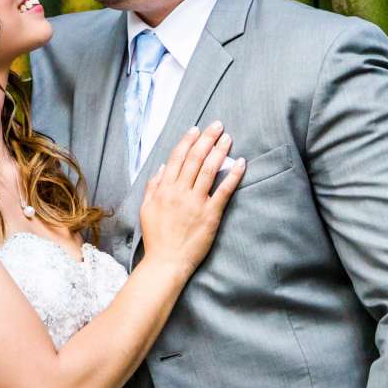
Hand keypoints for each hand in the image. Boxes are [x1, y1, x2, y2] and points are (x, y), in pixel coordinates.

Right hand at [136, 124, 242, 283]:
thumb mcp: (146, 209)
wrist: (166, 262)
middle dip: (206, 139)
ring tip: (228, 138)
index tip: (196, 129)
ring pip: (208, 170)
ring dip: (219, 152)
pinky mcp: (211, 215)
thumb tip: (163, 168)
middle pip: (195, 159)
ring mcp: (196, 203)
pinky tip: (240, 164)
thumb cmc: (156, 238)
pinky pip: (223, 191)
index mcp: (164, 189)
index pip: (177, 158)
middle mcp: (180, 192)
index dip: (188, 141)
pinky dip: (232, 176)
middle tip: (217, 125)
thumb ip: (153, 187)